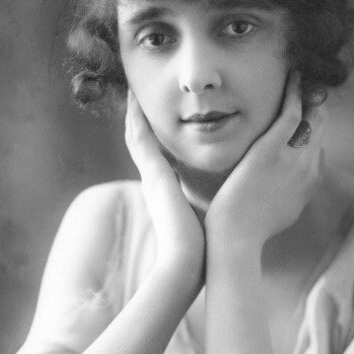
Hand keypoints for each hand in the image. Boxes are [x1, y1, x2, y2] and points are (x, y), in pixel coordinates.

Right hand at [125, 90, 204, 274]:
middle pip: (141, 143)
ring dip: (133, 115)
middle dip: (137, 121)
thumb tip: (222, 199)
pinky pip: (140, 141)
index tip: (154, 118)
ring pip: (136, 138)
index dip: (152, 136)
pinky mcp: (152, 175)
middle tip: (134, 98)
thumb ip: (206, 203)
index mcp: (165, 190)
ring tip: (131, 93)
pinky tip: (134, 102)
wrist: (188, 260)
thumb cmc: (202, 244)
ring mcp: (150, 177)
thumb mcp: (204, 215)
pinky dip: (136, 121)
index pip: (157, 156)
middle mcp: (153, 181)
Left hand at [206, 72, 325, 251]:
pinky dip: (295, 91)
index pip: (317, 147)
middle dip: (316, 105)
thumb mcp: (279, 214)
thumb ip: (288, 195)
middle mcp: (308, 168)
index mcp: (309, 183)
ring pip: (311, 117)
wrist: (236, 240)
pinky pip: (291, 113)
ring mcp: (292, 159)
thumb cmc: (247, 231)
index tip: (305, 111)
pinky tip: (293, 75)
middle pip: (319, 128)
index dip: (312, 128)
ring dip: (309, 93)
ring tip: (303, 75)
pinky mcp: (271, 150)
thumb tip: (289, 187)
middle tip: (309, 84)